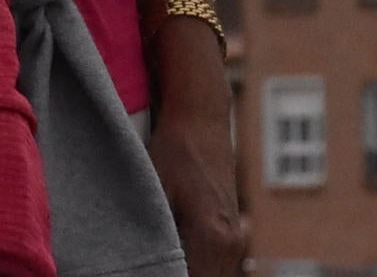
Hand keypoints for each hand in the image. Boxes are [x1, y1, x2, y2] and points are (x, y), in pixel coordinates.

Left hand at [148, 99, 248, 276]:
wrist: (200, 116)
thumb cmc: (173, 149)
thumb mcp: (155, 192)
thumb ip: (154, 236)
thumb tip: (140, 261)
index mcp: (214, 238)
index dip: (164, 276)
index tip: (140, 269)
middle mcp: (232, 242)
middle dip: (173, 274)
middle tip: (141, 265)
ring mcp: (236, 235)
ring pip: (211, 272)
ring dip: (187, 269)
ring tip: (152, 258)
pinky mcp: (232, 227)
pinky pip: (215, 260)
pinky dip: (194, 261)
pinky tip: (171, 249)